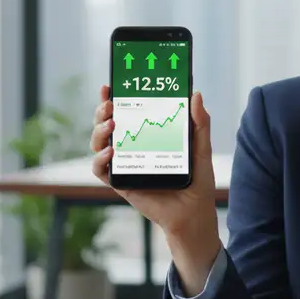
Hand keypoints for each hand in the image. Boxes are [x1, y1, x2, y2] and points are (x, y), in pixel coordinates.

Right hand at [89, 84, 220, 288]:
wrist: (194, 213)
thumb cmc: (197, 181)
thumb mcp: (201, 148)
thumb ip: (199, 123)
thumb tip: (196, 94)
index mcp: (147, 135)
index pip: (126, 112)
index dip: (113, 98)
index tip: (110, 85)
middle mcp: (132, 147)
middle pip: (107, 124)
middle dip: (102, 111)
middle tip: (110, 103)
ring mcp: (125, 165)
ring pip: (99, 144)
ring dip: (98, 131)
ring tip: (111, 125)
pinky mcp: (121, 183)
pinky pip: (101, 170)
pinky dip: (100, 160)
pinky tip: (110, 153)